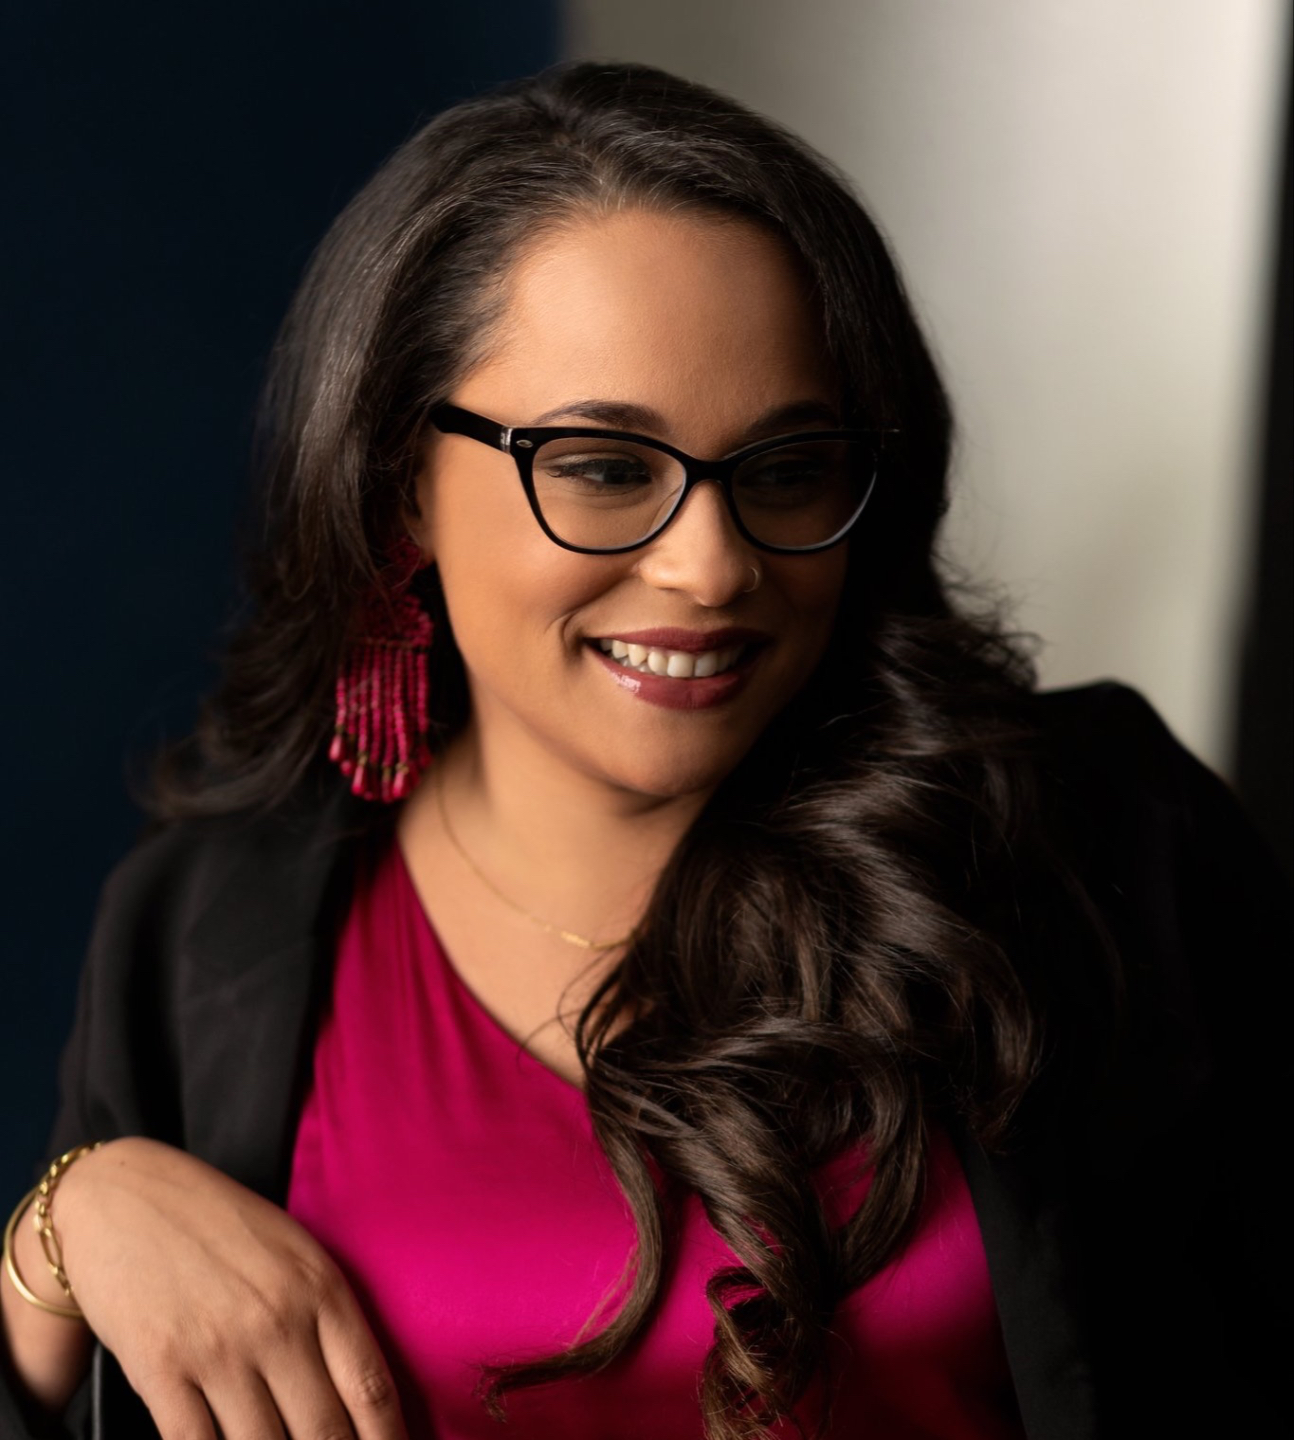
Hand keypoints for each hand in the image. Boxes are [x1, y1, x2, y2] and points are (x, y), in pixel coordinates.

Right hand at [55, 1137, 407, 1439]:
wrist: (123, 1195)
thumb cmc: (219, 1224)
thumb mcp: (294, 1251)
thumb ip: (328, 1316)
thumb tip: (361, 1394)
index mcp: (322, 1288)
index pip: (373, 1389)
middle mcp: (278, 1321)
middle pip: (326, 1434)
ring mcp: (219, 1349)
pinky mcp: (161, 1370)